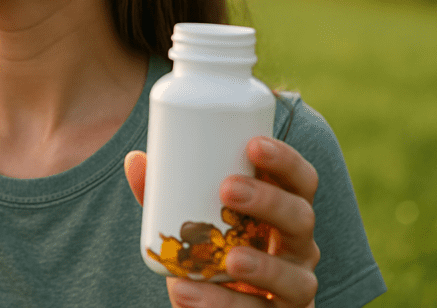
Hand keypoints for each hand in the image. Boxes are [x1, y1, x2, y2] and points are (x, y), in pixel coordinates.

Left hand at [124, 137, 320, 306]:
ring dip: (263, 266)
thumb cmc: (217, 251)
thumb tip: (135, 160)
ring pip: (296, 279)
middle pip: (302, 219)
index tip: (253, 144)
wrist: (221, 306)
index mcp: (286, 212)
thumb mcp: (199, 222)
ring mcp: (296, 288)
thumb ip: (170, 196)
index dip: (286, 160)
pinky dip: (221, 305)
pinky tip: (185, 293)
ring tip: (230, 258)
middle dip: (269, 201)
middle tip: (228, 189)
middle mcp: (299, 248)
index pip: (302, 181)